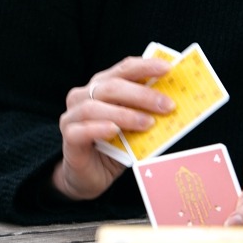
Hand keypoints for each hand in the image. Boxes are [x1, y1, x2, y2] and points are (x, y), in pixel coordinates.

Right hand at [53, 56, 173, 200]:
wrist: (89, 176)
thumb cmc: (114, 148)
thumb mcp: (134, 128)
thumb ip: (147, 115)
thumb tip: (174, 107)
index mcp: (101, 87)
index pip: (123, 69)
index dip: (144, 66)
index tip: (168, 68)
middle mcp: (83, 97)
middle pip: (110, 86)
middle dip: (141, 94)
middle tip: (167, 105)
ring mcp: (72, 116)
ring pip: (93, 107)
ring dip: (124, 114)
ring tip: (148, 123)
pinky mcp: (68, 137)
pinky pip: (81, 130)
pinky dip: (98, 128)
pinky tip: (114, 131)